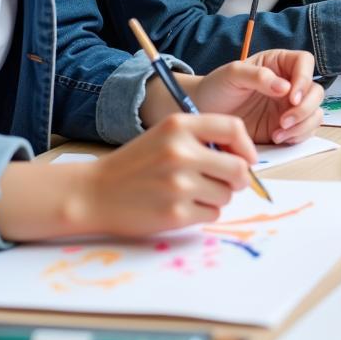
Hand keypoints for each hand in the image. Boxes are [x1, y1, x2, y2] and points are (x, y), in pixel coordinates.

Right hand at [77, 113, 256, 236]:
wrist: (94, 194)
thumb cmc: (136, 164)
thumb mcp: (166, 135)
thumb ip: (203, 137)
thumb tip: (246, 157)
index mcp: (179, 126)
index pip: (233, 128)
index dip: (246, 146)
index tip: (247, 158)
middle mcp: (181, 152)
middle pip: (238, 168)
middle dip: (239, 178)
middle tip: (228, 182)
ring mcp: (178, 184)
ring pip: (227, 193)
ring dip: (218, 196)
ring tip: (195, 193)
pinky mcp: (176, 214)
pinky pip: (213, 214)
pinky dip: (205, 212)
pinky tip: (184, 206)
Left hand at [189, 49, 322, 144]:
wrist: (204, 113)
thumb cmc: (217, 87)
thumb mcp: (233, 74)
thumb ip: (259, 77)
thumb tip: (285, 87)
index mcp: (279, 63)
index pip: (305, 62)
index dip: (304, 78)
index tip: (292, 96)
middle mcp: (290, 84)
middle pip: (315, 91)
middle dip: (305, 108)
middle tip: (284, 120)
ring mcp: (289, 106)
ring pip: (315, 113)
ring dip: (303, 124)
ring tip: (279, 133)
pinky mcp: (287, 127)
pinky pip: (305, 131)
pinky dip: (297, 136)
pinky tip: (278, 138)